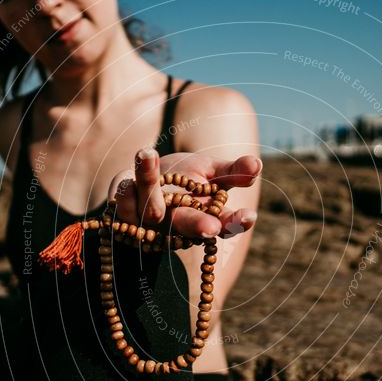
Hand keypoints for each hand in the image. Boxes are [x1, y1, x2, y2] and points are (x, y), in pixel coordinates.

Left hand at [107, 149, 260, 238]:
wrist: (142, 177)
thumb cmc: (182, 176)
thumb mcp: (210, 170)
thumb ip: (232, 170)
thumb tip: (256, 165)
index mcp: (205, 217)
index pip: (225, 225)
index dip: (236, 223)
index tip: (248, 217)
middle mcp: (178, 226)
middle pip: (188, 228)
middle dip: (197, 225)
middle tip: (209, 225)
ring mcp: (150, 225)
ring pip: (151, 210)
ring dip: (149, 180)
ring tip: (148, 152)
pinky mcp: (124, 217)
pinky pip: (125, 201)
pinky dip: (130, 183)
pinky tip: (133, 171)